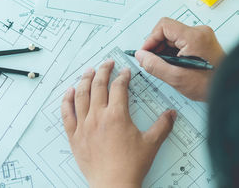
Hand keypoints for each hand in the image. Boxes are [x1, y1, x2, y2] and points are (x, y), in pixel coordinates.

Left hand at [61, 60, 176, 187]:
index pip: (119, 87)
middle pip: (98, 85)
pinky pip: (67, 113)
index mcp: (117, 115)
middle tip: (107, 63)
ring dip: (85, 80)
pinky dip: (66, 100)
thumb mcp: (151, 143)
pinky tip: (68, 92)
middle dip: (103, 70)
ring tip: (88, 71)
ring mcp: (84, 125)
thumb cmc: (130, 166)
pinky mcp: (74, 136)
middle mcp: (98, 116)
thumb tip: (172, 114)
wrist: (113, 185)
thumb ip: (163, 126)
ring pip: (81, 95)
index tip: (125, 72)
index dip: (123, 76)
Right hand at [135, 17, 224, 100]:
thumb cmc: (210, 85)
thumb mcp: (176, 77)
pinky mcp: (203, 43)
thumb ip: (155, 65)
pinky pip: (181, 42)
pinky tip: (174, 65)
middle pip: (168, 31)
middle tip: (152, 62)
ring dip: (165, 51)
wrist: (230, 90)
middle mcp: (199, 33)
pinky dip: (173, 52)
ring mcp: (202, 37)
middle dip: (157, 47)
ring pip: (173, 38)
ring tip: (165, 66)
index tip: (146, 53)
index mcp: (194, 37)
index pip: (163, 26)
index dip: (151, 39)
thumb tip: (141, 56)